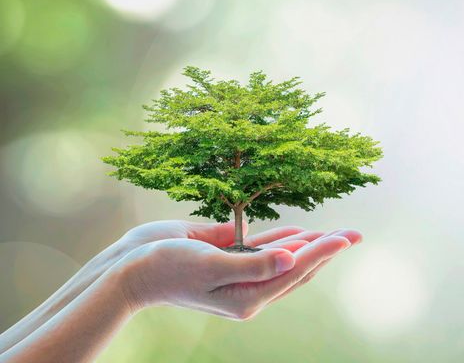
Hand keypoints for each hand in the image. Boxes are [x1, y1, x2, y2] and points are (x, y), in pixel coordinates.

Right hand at [117, 228, 359, 319]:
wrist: (133, 267)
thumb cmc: (168, 268)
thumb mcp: (211, 267)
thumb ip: (254, 265)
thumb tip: (292, 259)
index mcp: (248, 296)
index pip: (295, 271)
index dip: (322, 252)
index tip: (346, 237)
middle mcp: (248, 287)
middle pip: (296, 268)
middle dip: (324, 250)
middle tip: (352, 234)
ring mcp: (239, 272)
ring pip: (283, 258)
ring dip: (307, 244)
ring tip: (332, 233)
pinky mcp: (228, 256)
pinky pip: (262, 248)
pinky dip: (282, 240)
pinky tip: (297, 232)